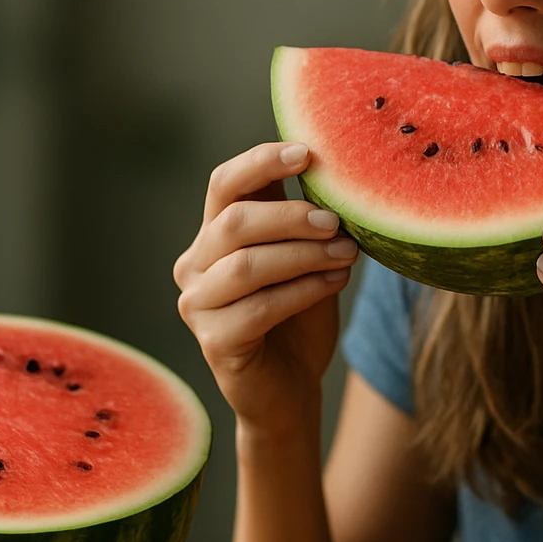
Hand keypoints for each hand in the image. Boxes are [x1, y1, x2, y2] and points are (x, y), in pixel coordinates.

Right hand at [174, 142, 358, 435]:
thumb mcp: (305, 257)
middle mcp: (194, 264)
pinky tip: (335, 283)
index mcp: (214, 235)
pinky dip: (303, 291)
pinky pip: (258, 308)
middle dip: (291, 216)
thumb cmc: (299, 316)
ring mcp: (197, 305)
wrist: (291, 388)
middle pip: (235, 221)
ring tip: (348, 254)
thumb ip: (306, 219)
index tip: (308, 153)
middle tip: (338, 222)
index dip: (261, 162)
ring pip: (247, 265)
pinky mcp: (213, 342)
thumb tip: (340, 171)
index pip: (224, 183)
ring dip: (303, 255)